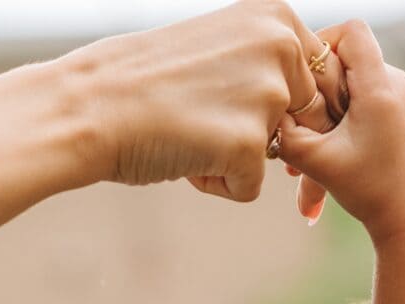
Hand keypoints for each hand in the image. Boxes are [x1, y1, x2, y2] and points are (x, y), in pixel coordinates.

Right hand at [62, 0, 345, 199]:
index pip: (315, 77)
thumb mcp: (220, 46)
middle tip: (202, 117)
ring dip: (235, 157)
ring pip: (276, 153)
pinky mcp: (251, 145)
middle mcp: (282, 47)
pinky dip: (217, 184)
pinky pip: (250, 186)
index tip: (239, 110)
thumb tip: (313, 103)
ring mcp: (269, 96)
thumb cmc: (146, 80)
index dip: (286, 109)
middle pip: (303, 118)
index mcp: (277, 16)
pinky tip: (180, 156)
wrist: (89, 105)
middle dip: (261, 133)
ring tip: (186, 132)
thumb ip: (267, 62)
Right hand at [274, 21, 404, 240]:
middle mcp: (395, 85)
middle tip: (299, 125)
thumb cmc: (375, 193)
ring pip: (349, 87)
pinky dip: (339, 125)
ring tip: (306, 157)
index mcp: (381, 87)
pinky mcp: (398, 115)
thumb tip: (259, 112)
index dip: (321, 43)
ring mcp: (400, 99)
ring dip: (324, 115)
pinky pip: (360, 104)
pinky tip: (323, 161)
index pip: (351, 31)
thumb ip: (284, 134)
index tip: (301, 77)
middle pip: (344, 60)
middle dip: (315, 91)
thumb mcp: (319, 164)